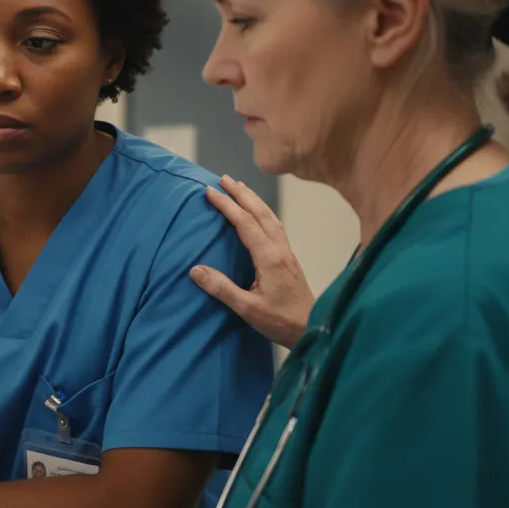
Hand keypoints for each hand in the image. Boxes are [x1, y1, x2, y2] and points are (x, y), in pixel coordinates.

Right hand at [191, 175, 313, 348]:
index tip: (209, 191)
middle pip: (259, 213)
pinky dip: (263, 211)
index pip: (245, 223)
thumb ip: (222, 289)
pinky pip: (274, 225)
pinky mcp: (288, 258)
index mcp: (269, 257)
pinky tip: (258, 212)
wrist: (314, 328)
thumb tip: (195, 270)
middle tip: (223, 178)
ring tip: (239, 187)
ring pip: (269, 217)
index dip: (227, 205)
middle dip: (241, 194)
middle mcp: (279, 249)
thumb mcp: (248, 309)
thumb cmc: (281, 321)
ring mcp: (286, 252)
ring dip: (253, 199)